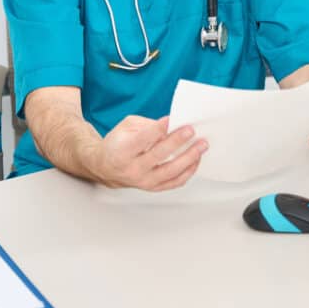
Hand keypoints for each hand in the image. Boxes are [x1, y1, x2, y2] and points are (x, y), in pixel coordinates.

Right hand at [87, 115, 207, 190]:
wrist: (106, 167)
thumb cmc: (118, 144)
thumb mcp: (127, 127)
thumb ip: (148, 125)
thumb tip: (172, 125)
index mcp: (121, 151)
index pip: (142, 139)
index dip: (157, 129)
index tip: (171, 119)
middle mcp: (132, 169)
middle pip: (158, 155)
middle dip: (177, 141)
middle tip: (191, 130)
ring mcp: (144, 181)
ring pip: (170, 171)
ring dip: (189, 157)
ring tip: (201, 145)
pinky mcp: (154, 187)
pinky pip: (175, 182)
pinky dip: (188, 171)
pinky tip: (196, 159)